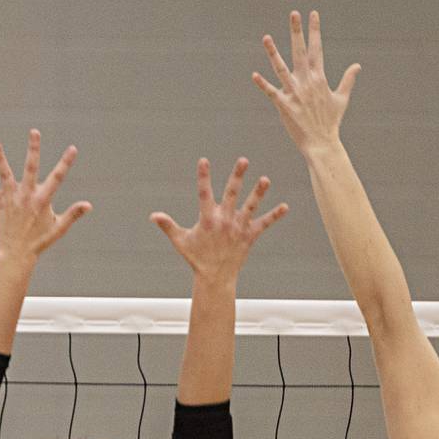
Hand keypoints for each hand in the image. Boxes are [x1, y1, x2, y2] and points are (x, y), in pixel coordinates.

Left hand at [0, 129, 89, 261]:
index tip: (73, 148)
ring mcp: (11, 198)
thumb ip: (73, 214)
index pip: (57, 177)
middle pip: (31, 167)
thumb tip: (89, 205)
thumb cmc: (39, 242)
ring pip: (5, 173)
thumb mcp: (59, 228)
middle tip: (34, 131)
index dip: (66, 163)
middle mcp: (26, 195)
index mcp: (43, 200)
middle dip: (33, 149)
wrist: (16, 254)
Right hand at [151, 158, 286, 281]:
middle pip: (232, 193)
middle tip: (243, 160)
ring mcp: (239, 227)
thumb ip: (168, 226)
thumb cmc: (196, 258)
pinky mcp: (250, 236)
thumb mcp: (180, 241)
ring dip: (259, 192)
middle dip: (237, 176)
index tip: (204, 160)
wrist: (215, 277)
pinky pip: (264, 224)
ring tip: (265, 179)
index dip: (203, 176)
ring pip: (251, 206)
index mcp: (208, 219)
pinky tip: (285, 207)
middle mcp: (225, 220)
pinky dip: (274, 216)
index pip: (204, 193)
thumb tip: (153, 216)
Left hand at [253, 10, 360, 155]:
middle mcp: (307, 82)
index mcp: (320, 78)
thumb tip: (357, 66)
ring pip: (281, 68)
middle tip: (294, 14)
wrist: (322, 143)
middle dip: (298, 32)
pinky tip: (254, 74)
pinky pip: (271, 92)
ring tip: (266, 37)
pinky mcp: (284, 106)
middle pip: (301, 51)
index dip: (314, 30)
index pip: (317, 48)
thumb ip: (348, 80)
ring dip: (273, 52)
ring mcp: (295, 93)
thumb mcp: (341, 98)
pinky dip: (263, 84)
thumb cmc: (331, 122)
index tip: (313, 14)